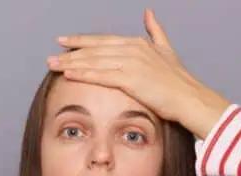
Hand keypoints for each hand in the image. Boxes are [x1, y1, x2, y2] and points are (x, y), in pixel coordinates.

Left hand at [47, 8, 230, 138]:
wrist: (189, 98)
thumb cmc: (177, 80)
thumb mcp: (166, 48)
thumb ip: (155, 30)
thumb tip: (148, 12)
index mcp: (138, 43)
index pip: (103, 40)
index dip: (82, 41)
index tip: (63, 42)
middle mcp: (133, 49)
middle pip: (94, 50)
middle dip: (70, 53)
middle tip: (51, 57)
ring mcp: (132, 63)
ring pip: (94, 61)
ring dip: (71, 63)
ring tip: (53, 66)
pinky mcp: (131, 79)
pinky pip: (101, 76)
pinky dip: (83, 74)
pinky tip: (69, 74)